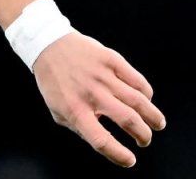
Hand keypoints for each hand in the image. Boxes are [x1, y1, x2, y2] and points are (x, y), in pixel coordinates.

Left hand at [33, 32, 165, 166]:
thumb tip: (105, 141)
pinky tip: (145, 100)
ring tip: (157, 124)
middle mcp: (91, 94)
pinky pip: (138, 81)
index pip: (101, 139)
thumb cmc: (53, 82)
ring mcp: (103, 76)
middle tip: (144, 139)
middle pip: (129, 120)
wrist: (48, 45)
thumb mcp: (57, 110)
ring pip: (140, 101)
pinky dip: (147, 94)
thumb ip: (79, 127)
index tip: (130, 160)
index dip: (118, 154)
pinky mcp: (112, 60)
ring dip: (153, 117)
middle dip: (143, 135)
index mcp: (75, 110)